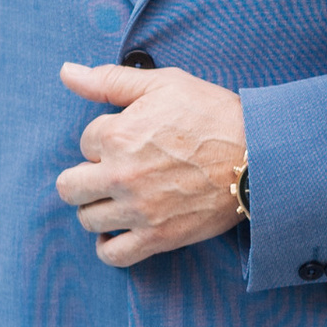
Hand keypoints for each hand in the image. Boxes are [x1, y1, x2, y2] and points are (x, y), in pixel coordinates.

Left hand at [57, 61, 247, 263]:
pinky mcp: (158, 237)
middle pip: (70, 186)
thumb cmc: (213, 115)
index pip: (84, 142)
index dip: (105, 139)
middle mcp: (121, 174)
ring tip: (117, 198)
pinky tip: (116, 232)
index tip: (129, 140)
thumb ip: (108, 79)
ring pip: (87, 219)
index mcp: (118, 134)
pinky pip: (113, 255)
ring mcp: (139, 210)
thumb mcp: (163, 84)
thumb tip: (67, 72)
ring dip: (97, 208)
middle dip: (85, 176)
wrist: (259, 155)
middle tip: (109, 172)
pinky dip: (109, 247)